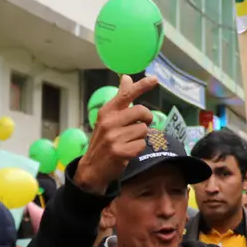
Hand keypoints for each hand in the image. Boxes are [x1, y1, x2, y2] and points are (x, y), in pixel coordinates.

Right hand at [74, 75, 156, 194]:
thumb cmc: (104, 140)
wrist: (92, 168)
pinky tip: (127, 151)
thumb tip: (126, 77)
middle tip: (139, 125)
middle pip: (142, 111)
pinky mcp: (121, 151)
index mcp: (107, 111)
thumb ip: (120, 99)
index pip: (126, 95)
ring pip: (144, 130)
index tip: (154, 79)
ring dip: (140, 136)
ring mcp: (114, 137)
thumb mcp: (108, 118)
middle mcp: (109, 122)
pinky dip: (138, 148)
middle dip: (146, 118)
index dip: (141, 86)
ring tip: (127, 141)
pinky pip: (142, 144)